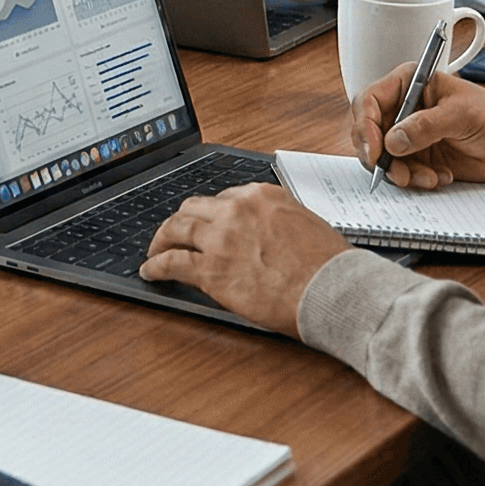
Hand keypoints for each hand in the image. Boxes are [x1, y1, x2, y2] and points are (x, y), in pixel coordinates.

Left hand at [139, 184, 352, 333]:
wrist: (333, 290)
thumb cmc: (329, 265)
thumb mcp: (304, 224)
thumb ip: (276, 221)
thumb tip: (264, 233)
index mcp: (261, 196)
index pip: (222, 198)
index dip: (210, 214)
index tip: (205, 223)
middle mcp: (237, 210)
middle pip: (192, 208)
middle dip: (181, 221)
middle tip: (174, 235)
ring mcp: (221, 238)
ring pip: (175, 229)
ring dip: (161, 240)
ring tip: (155, 250)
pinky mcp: (211, 270)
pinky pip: (171, 262)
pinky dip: (155, 266)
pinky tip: (150, 271)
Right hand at [350, 66, 484, 188]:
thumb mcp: (462, 115)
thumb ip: (426, 126)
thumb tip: (393, 141)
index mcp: (409, 85)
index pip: (370, 100)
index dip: (366, 125)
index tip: (375, 149)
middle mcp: (403, 109)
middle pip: (369, 132)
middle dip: (379, 155)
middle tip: (395, 171)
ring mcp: (408, 135)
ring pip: (382, 157)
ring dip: (400, 172)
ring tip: (427, 177)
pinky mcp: (417, 158)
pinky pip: (400, 172)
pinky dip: (415, 180)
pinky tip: (439, 176)